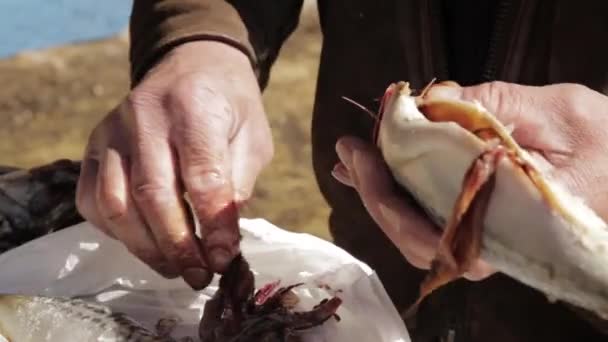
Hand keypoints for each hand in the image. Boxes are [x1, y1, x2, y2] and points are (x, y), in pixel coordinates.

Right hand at [76, 41, 272, 289]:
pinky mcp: (92, 146)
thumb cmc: (229, 107)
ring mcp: (110, 131)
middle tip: (200, 277)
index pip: (201, 174)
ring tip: (176, 269)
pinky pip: (92, 200)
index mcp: (193, 106)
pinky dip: (117, 232)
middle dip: (178, 246)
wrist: (191, 66)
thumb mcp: (252, 139)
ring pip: (116, 203)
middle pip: (153, 194)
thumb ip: (236, 184)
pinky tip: (145, 243)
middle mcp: (143, 116)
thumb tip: (221, 243)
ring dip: (146, 248)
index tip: (225, 259)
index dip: (214, 224)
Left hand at [332, 81, 607, 280]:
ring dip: (379, 193)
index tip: (369, 156)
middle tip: (350, 149)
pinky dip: (396, 189)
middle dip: (376, 195)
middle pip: (417, 239)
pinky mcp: (478, 217)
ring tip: (352, 155)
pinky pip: (427, 215)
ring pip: (417, 233)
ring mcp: (485, 234)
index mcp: (518, 230)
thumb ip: (494, 106)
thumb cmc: (606, 141)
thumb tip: (430, 100)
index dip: (394, 203)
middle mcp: (497, 244)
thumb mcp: (557, 112)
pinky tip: (372, 165)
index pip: (441, 236)